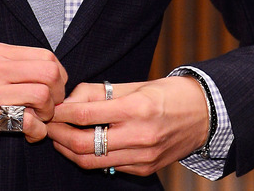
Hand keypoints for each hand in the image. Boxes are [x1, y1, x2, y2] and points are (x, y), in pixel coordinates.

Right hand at [0, 42, 67, 144]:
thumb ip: (7, 62)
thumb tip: (43, 68)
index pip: (45, 54)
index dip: (58, 73)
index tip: (55, 88)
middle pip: (49, 72)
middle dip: (58, 92)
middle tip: (51, 106)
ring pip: (41, 95)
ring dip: (48, 112)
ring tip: (39, 120)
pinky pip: (26, 121)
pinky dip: (37, 131)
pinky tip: (29, 134)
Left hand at [47, 77, 207, 175]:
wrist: (204, 114)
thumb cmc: (168, 93)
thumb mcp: (134, 84)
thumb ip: (99, 92)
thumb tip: (69, 101)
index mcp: (135, 108)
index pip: (85, 115)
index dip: (61, 114)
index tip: (50, 108)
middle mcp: (139, 136)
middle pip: (83, 144)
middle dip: (59, 135)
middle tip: (48, 126)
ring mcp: (143, 157)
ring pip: (92, 161)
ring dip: (69, 150)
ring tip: (59, 137)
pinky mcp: (145, 169)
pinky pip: (110, 167)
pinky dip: (91, 158)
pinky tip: (82, 145)